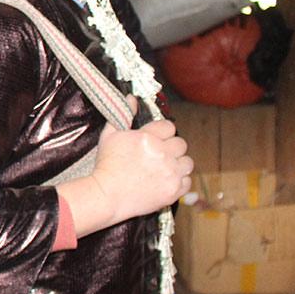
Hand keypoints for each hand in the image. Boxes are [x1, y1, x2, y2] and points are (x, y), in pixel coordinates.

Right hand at [57, 95, 192, 235]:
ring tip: (165, 168)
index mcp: (148, 138)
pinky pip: (187, 182)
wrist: (107, 195)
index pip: (169, 127)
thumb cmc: (106, 165)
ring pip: (188, 162)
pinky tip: (166, 181)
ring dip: (178, 164)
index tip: (156, 139)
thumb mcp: (109, 135)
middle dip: (171, 148)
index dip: (162, 133)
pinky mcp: (173, 191)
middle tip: (160, 155)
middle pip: (181, 144)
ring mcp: (170, 173)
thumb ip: (123, 114)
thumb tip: (131, 98)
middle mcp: (162, 153)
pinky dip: (179, 181)